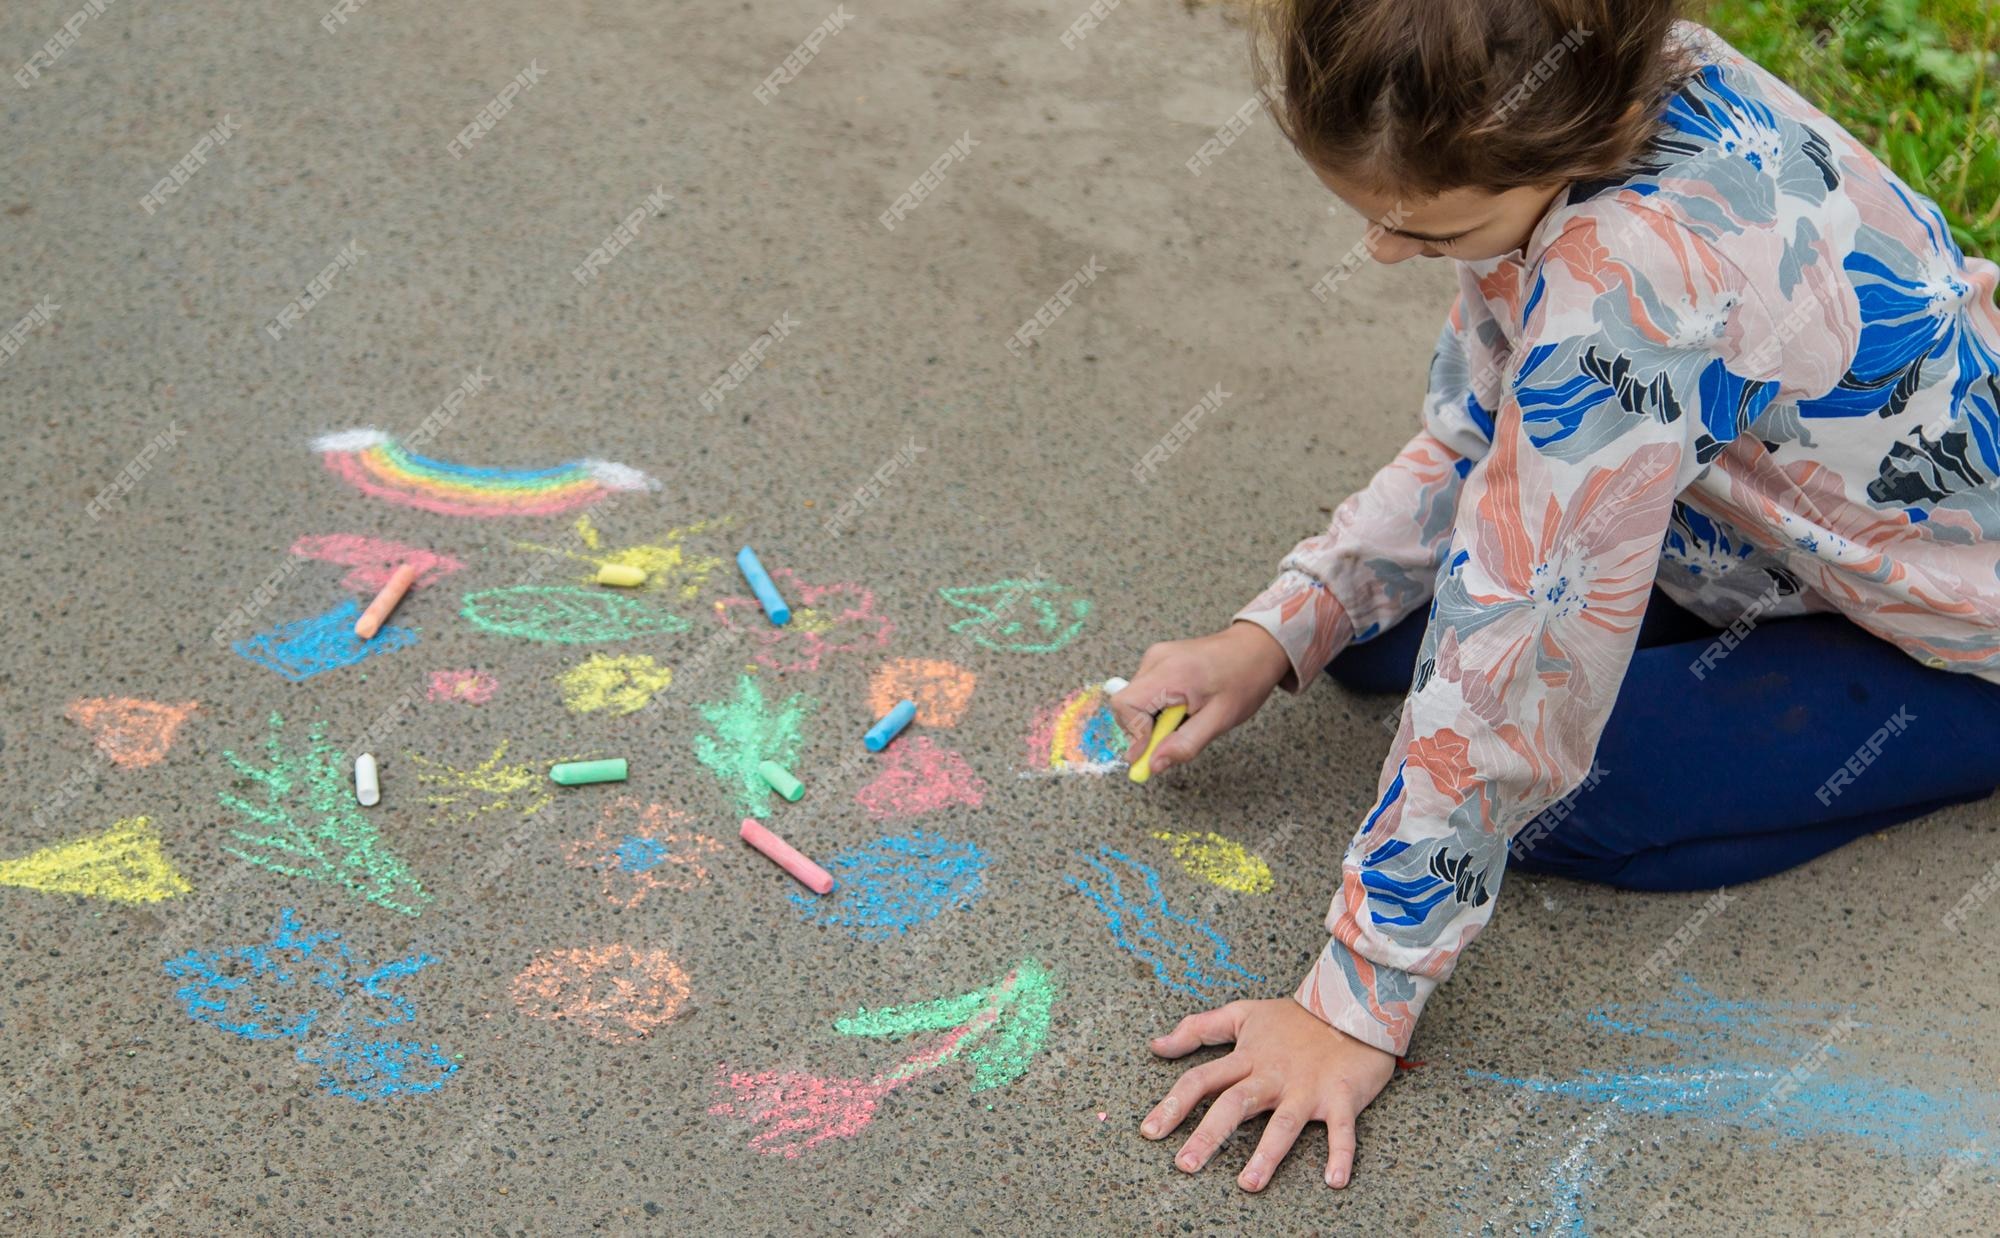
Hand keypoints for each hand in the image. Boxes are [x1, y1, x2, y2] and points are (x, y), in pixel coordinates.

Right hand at [1110, 623, 1290, 776]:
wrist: (1256, 648)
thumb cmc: (1244, 680)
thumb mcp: (1220, 720)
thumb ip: (1185, 744)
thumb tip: (1154, 765)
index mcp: (1170, 673)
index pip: (1125, 705)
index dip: (1133, 734)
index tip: (1151, 754)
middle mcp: (1156, 660)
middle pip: (1126, 704)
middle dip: (1144, 730)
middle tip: (1173, 739)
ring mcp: (1156, 656)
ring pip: (1135, 699)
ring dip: (1153, 719)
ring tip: (1185, 718)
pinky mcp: (1158, 658)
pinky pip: (1145, 690)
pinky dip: (1158, 707)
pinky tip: (1183, 707)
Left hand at [1141, 998, 1396, 1191]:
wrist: (1353, 1006)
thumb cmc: (1294, 1018)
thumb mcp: (1243, 1014)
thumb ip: (1198, 1029)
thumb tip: (1157, 1046)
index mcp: (1247, 1058)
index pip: (1202, 1080)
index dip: (1173, 1104)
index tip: (1150, 1132)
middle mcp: (1273, 1075)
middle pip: (1235, 1105)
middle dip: (1209, 1135)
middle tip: (1186, 1165)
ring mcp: (1307, 1087)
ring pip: (1284, 1123)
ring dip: (1267, 1154)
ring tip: (1248, 1184)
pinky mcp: (1341, 1095)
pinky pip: (1342, 1129)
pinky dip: (1341, 1153)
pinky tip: (1334, 1180)